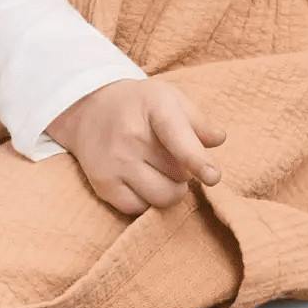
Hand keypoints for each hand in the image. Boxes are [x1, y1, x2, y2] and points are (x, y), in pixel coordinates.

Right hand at [47, 79, 225, 215]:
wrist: (89, 109)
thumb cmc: (139, 106)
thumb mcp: (170, 99)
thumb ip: (198, 121)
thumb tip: (219, 140)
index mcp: (155, 108)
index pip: (178, 138)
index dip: (197, 160)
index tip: (212, 177)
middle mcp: (132, 137)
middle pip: (180, 176)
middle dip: (184, 171)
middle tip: (169, 155)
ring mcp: (115, 162)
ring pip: (163, 197)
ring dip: (169, 189)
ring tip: (158, 169)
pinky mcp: (103, 185)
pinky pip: (139, 208)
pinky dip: (147, 199)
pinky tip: (140, 180)